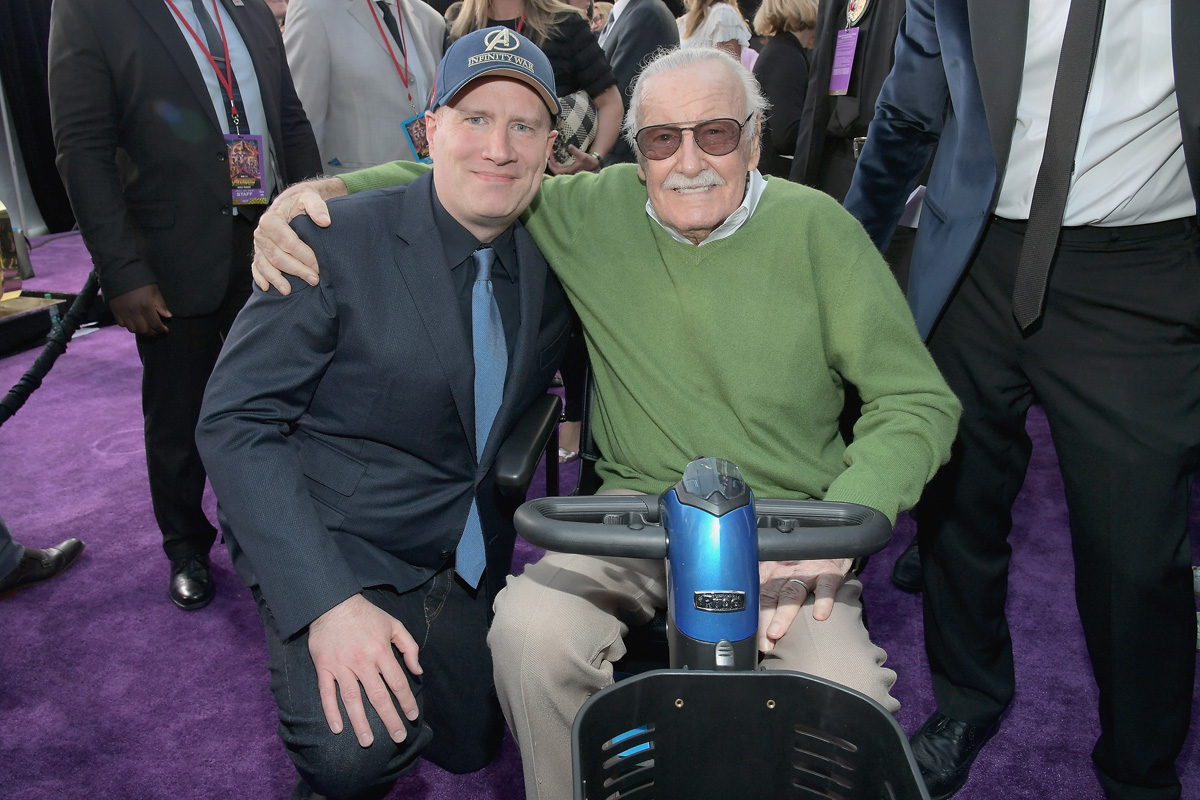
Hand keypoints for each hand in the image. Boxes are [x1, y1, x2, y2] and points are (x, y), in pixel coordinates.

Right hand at [108, 283, 171, 335]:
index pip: (155, 324)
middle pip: (144, 330)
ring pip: (133, 329)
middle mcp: (134, 312)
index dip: (161, 329)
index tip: (165, 330)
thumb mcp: (154, 290)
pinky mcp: (115, 311)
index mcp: (146, 306)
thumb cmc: (140, 280)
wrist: (119, 272)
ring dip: (140, 330)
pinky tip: (133, 321)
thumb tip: (168, 316)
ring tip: (145, 327)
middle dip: (152, 332)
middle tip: (156, 330)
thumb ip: (160, 304)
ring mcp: (123, 312)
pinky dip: (128, 325)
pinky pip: (122, 324)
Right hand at [251, 178, 344, 294]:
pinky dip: (260, 277)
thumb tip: (324, 221)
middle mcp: (261, 233)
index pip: (288, 242)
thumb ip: (317, 207)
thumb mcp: (310, 198)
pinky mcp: (259, 252)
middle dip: (296, 270)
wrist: (291, 201)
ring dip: (277, 279)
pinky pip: (256, 267)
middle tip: (314, 279)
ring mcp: (258, 244)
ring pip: (266, 265)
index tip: (318, 265)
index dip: (304, 256)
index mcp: (271, 219)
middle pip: (278, 257)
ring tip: (289, 291)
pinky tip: (266, 287)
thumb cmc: (300, 201)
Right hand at [307, 594, 422, 747]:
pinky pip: (327, 692)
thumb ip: (409, 647)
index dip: (406, 701)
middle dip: (389, 719)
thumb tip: (418, 671)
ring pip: (353, 699)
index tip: (412, 716)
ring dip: (360, 722)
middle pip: (378, 696)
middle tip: (398, 737)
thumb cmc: (367, 615)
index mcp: (381, 651)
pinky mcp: (324, 667)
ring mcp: (341, 665)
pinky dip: (331, 711)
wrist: (333, 603)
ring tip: (367, 741)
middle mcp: (362, 661)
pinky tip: (338, 728)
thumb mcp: (394, 625)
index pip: (397, 682)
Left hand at [547, 145, 601, 175]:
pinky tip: (557, 157)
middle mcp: (568, 172)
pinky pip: (561, 166)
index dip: (551, 165)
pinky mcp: (570, 168)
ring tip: (552, 155)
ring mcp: (569, 170)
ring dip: (554, 162)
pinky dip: (557, 162)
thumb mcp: (582, 155)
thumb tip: (569, 146)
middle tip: (549, 155)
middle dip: (551, 163)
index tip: (549, 158)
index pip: (556, 171)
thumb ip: (575, 151)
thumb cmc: (588, 160)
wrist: (593, 163)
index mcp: (569, 170)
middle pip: (556, 170)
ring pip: (558, 168)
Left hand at [757, 558, 851, 651]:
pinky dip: (823, 601)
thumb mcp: (780, 572)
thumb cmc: (802, 566)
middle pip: (772, 598)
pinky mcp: (828, 573)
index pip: (759, 598)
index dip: (754, 618)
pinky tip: (819, 615)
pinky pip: (825, 587)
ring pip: (792, 594)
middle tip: (762, 641)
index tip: (750, 636)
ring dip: (783, 615)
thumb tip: (752, 622)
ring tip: (776, 632)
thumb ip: (767, 593)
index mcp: (772, 574)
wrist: (827, 547)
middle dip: (764, 621)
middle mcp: (786, 573)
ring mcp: (807, 573)